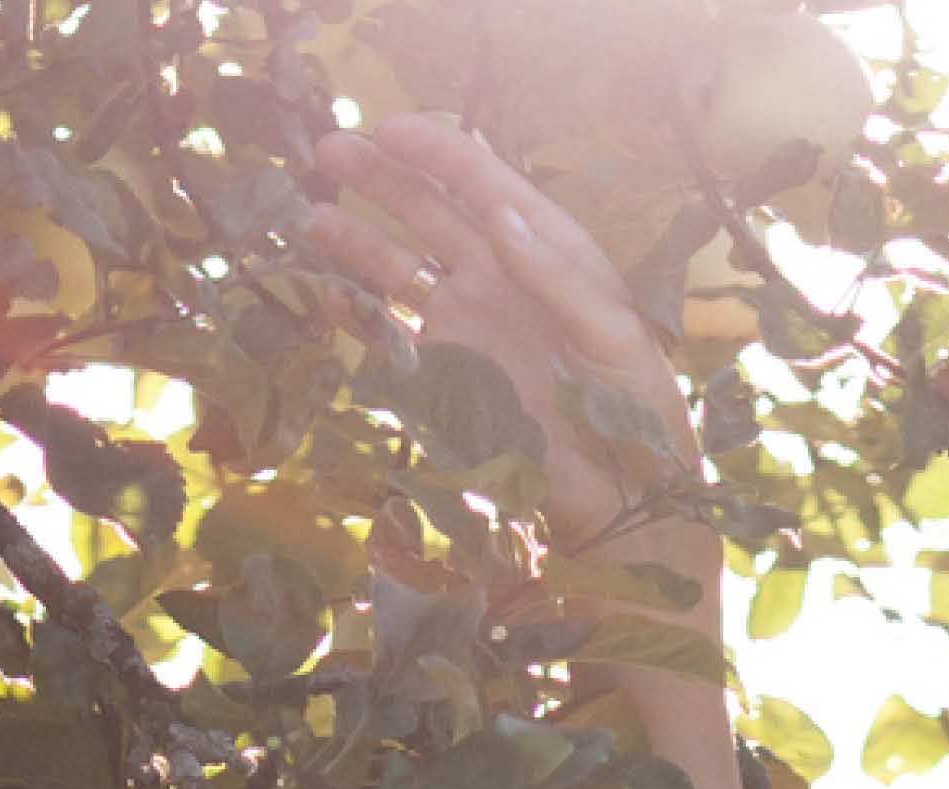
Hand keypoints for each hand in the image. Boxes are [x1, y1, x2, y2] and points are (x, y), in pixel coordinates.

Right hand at [306, 112, 701, 556]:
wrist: (621, 498)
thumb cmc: (636, 410)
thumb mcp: (612, 335)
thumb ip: (556, 277)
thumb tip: (499, 212)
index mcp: (545, 250)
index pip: (483, 183)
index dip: (436, 152)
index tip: (387, 128)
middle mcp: (497, 276)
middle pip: (428, 213)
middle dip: (379, 179)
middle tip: (328, 151)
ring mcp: (467, 324)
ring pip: (399, 268)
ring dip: (356, 242)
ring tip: (312, 220)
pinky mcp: (445, 376)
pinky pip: (392, 337)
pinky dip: (359, 318)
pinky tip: (332, 298)